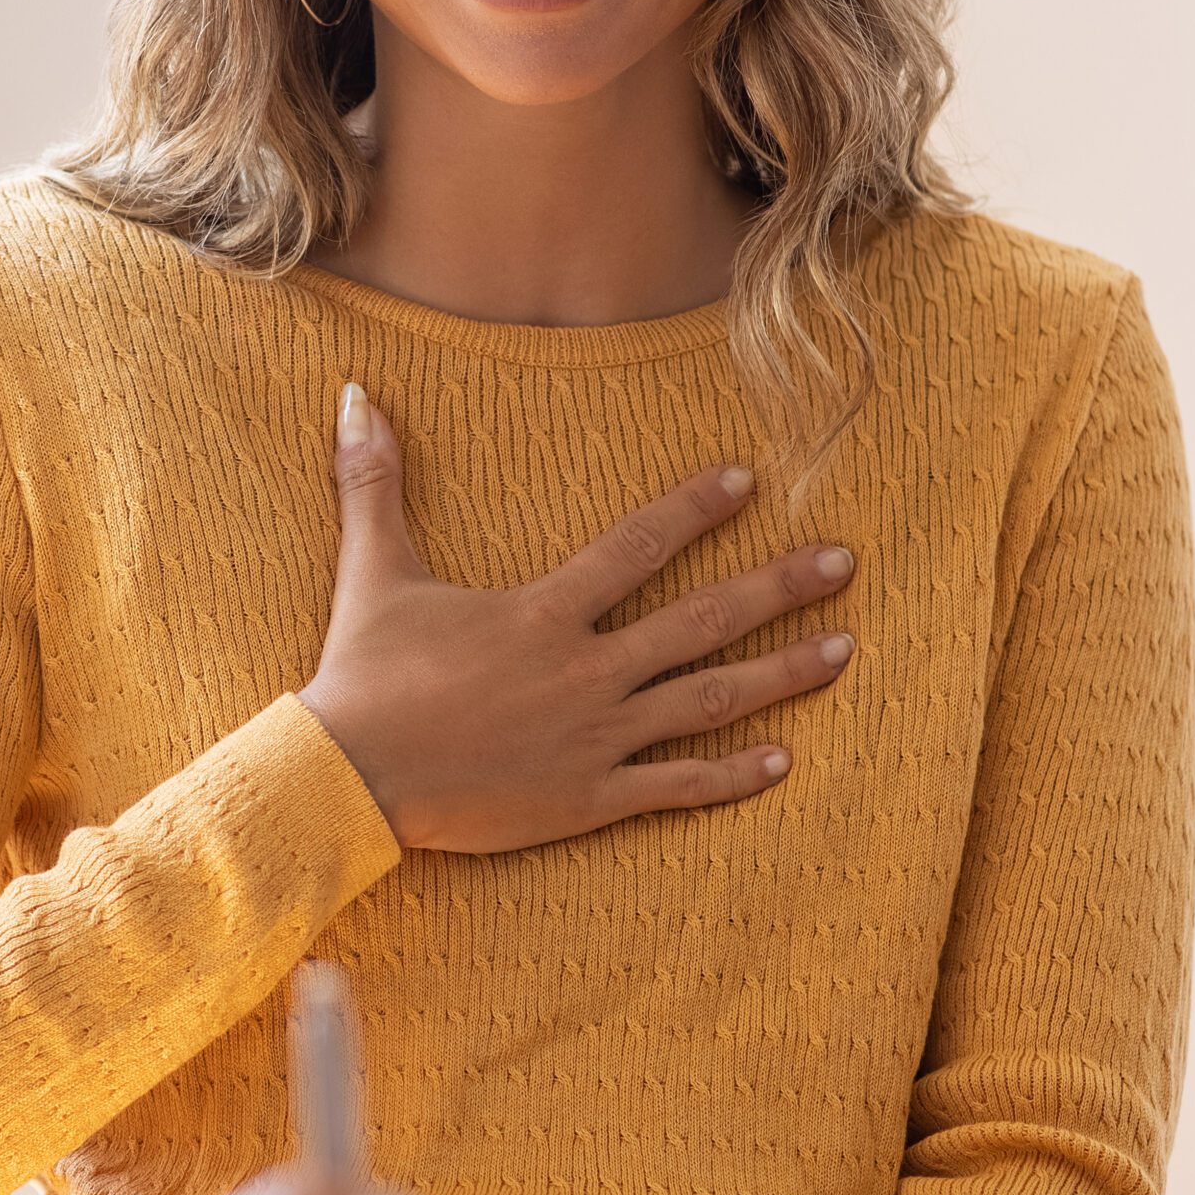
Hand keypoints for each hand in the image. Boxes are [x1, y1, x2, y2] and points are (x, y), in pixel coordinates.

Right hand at [298, 383, 855, 851]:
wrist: (350, 779)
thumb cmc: (362, 677)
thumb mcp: (372, 573)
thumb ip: (373, 483)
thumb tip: (353, 396)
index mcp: (542, 613)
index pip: (637, 547)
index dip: (694, 510)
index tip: (747, 482)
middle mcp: (585, 671)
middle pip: (702, 621)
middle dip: (780, 587)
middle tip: (844, 562)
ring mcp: (595, 739)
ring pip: (708, 701)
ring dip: (781, 674)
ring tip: (844, 650)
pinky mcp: (587, 798)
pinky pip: (674, 785)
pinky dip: (731, 776)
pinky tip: (783, 760)